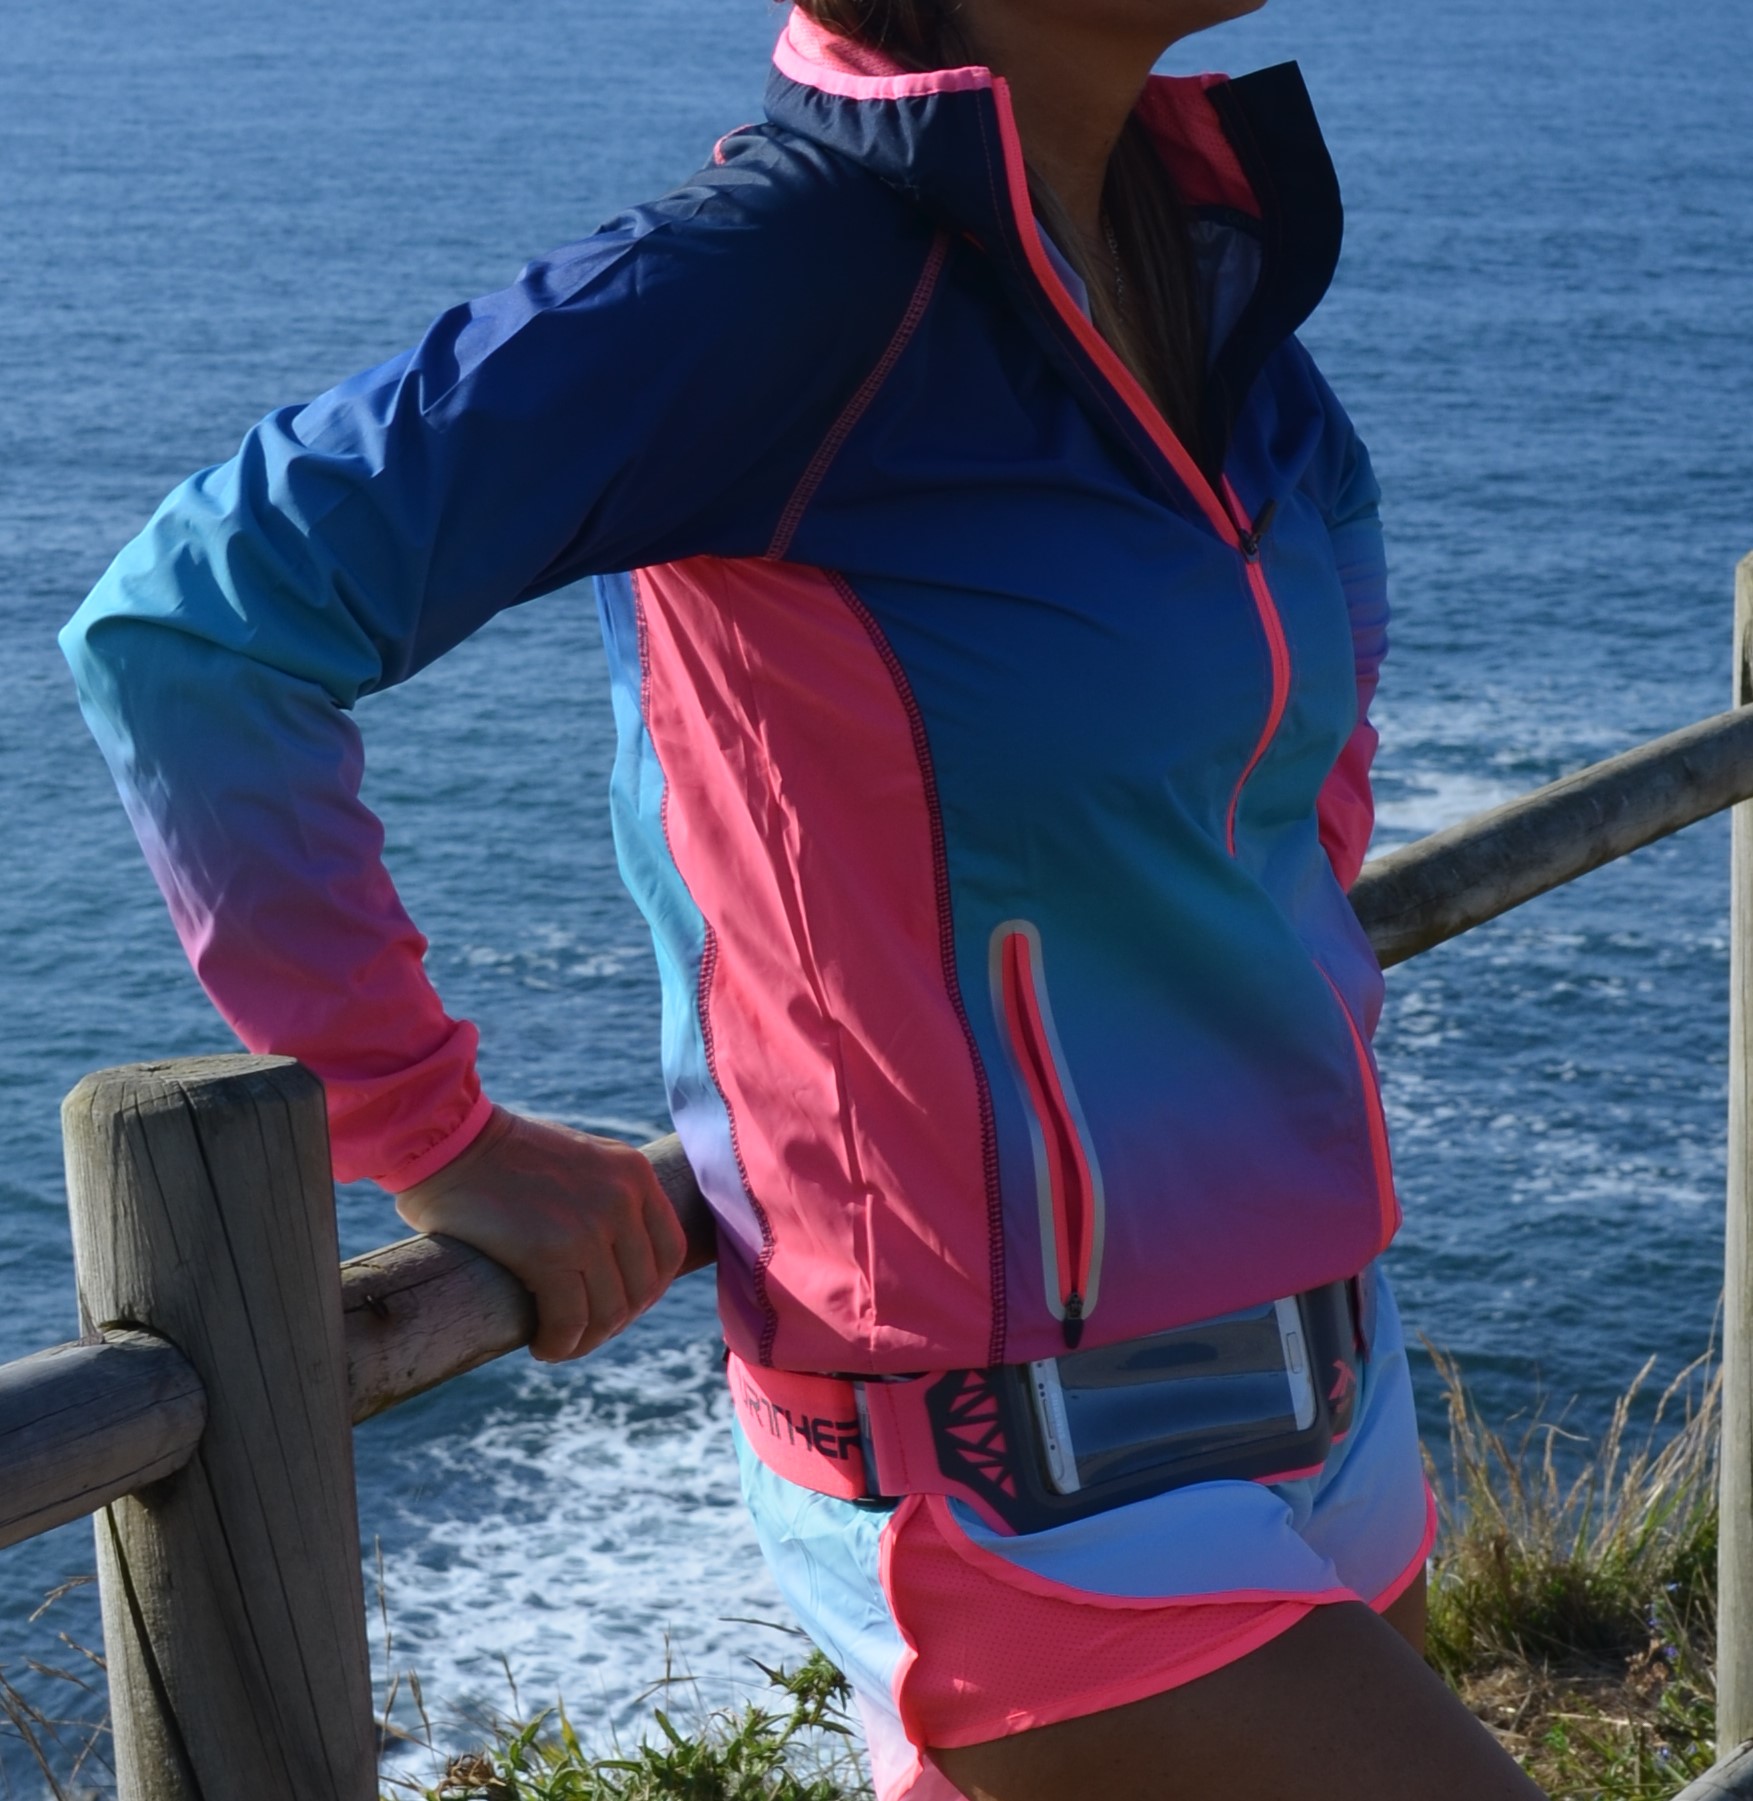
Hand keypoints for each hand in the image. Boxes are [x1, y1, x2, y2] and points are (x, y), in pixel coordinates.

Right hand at [394, 1105, 688, 1362]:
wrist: (448, 1139)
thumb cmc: (501, 1155)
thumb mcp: (580, 1162)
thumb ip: (607, 1197)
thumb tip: (616, 1260)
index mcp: (634, 1173)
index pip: (670, 1251)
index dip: (648, 1290)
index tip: (617, 1305)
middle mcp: (622, 1198)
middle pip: (643, 1287)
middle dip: (614, 1320)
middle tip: (581, 1330)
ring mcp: (590, 1225)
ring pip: (609, 1311)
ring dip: (585, 1339)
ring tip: (558, 1342)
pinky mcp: (550, 1252)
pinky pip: (570, 1320)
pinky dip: (558, 1344)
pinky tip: (541, 1345)